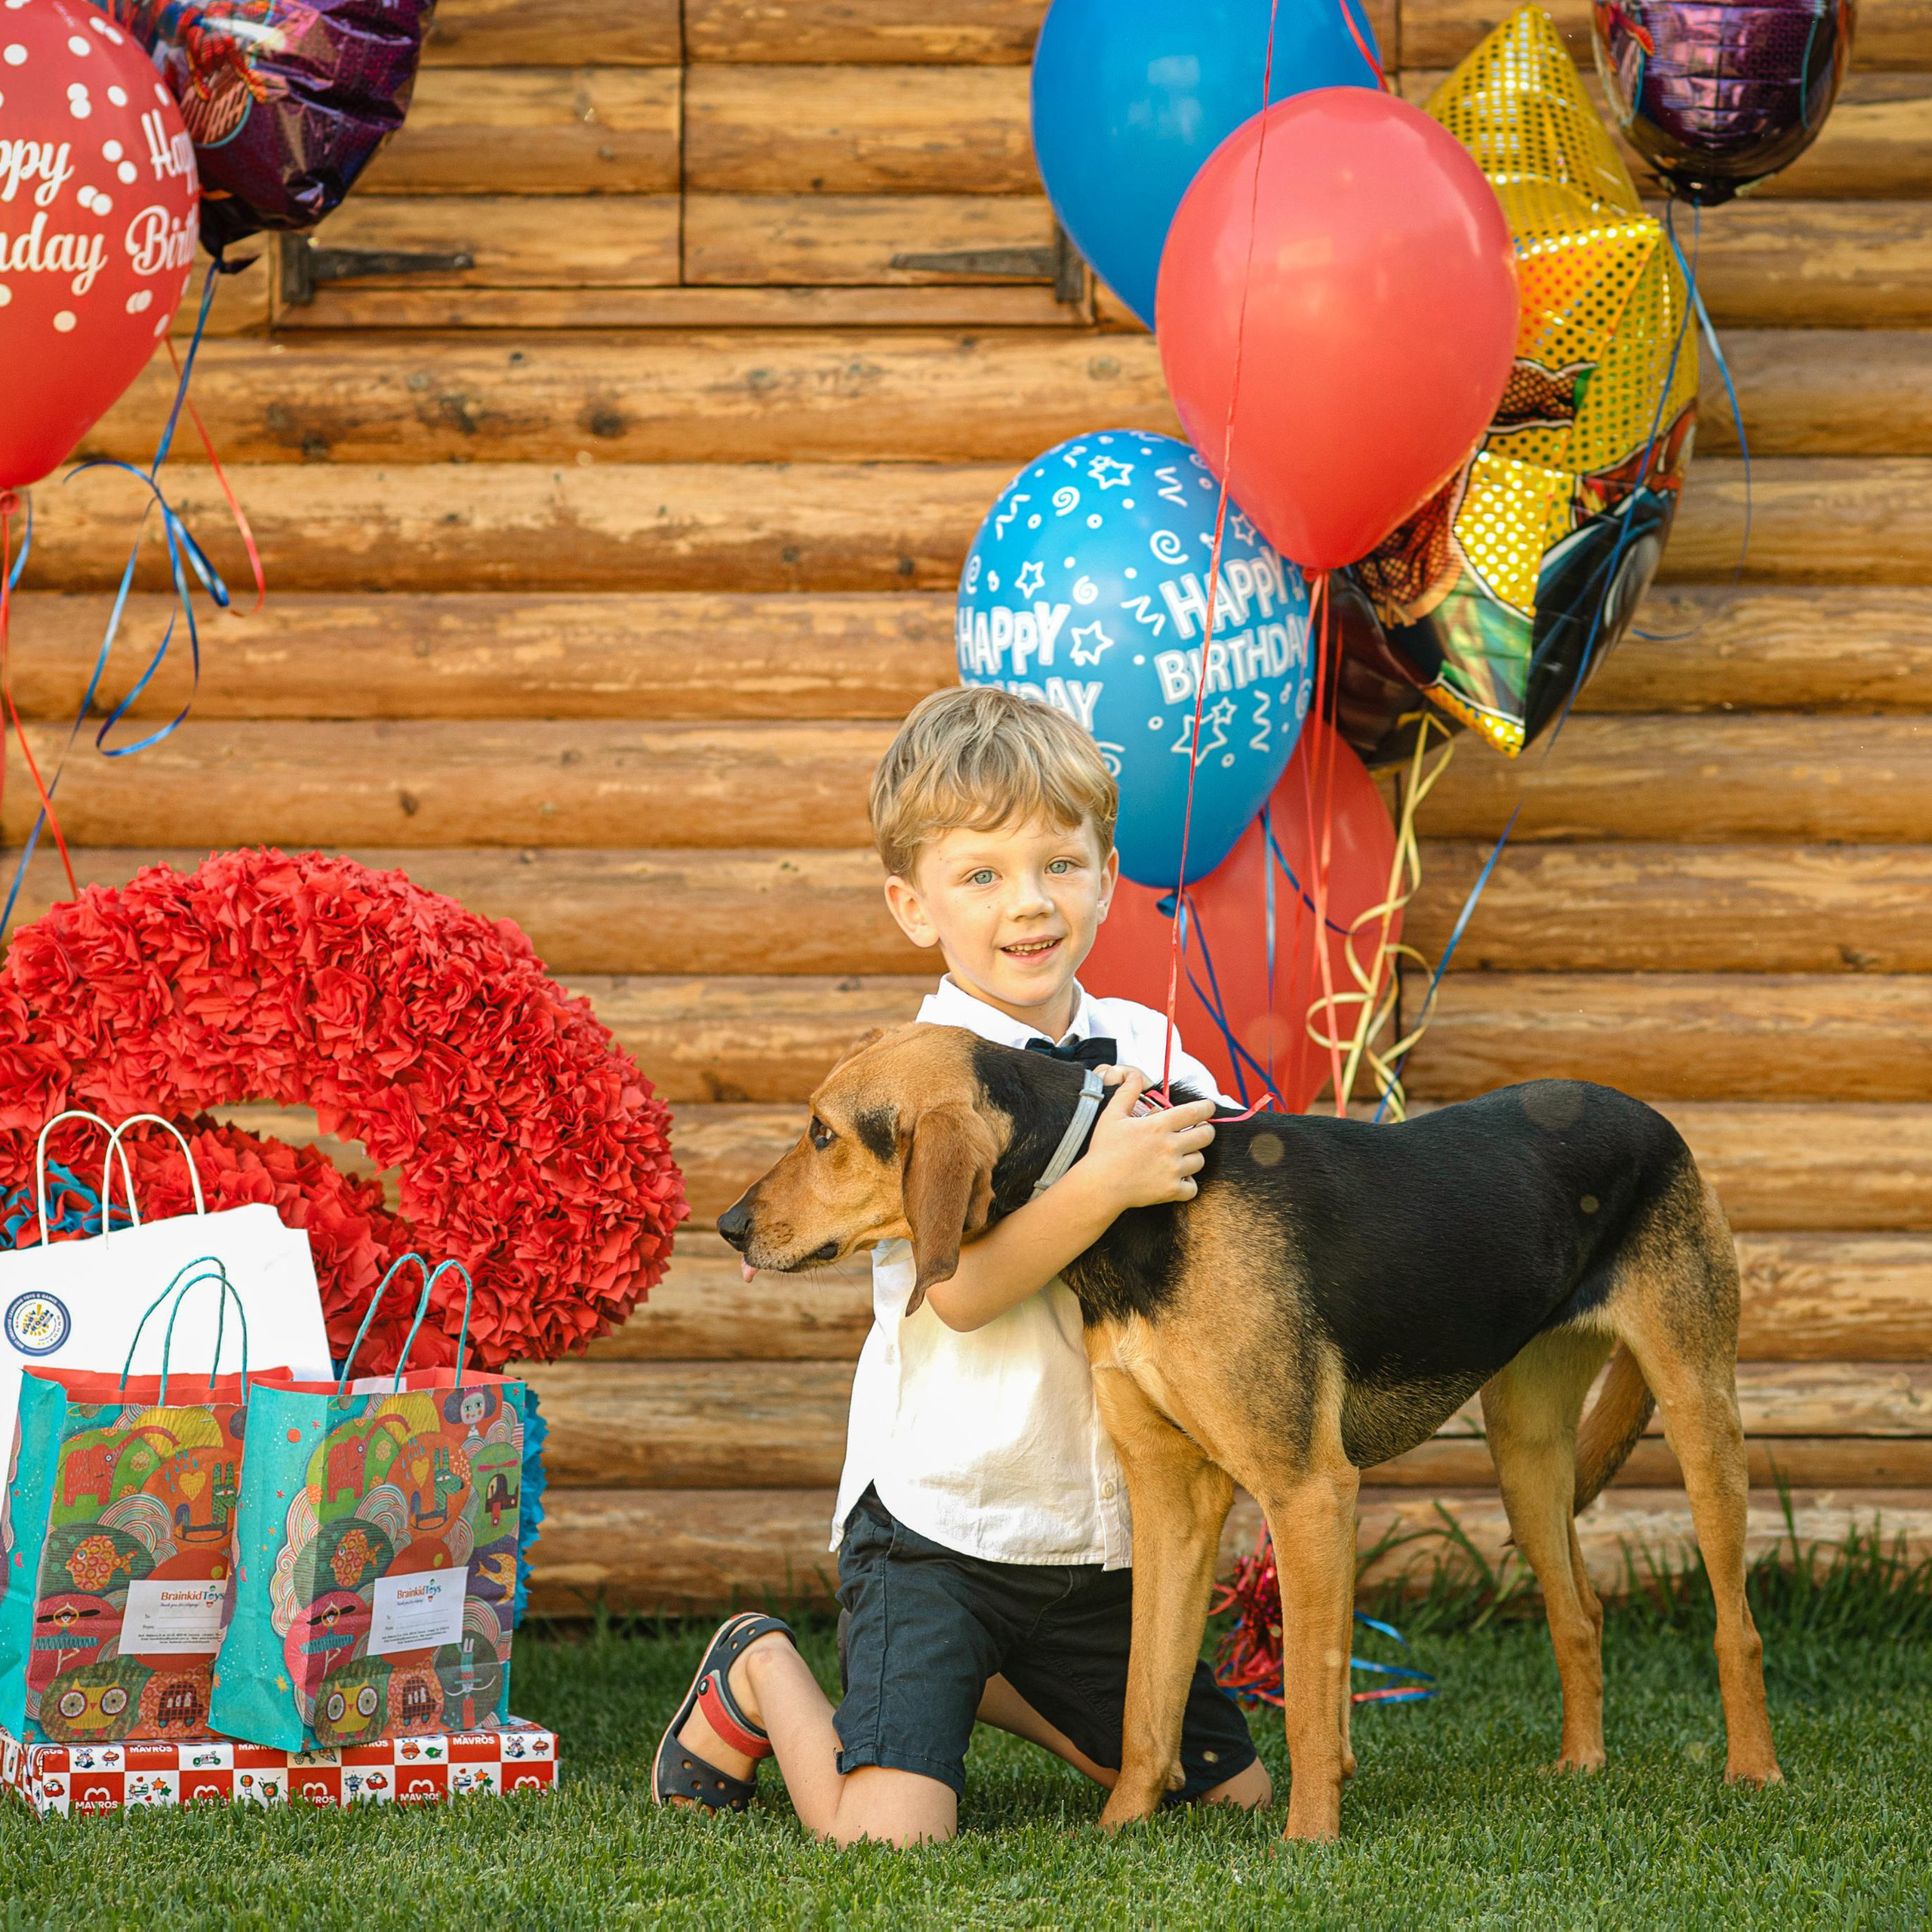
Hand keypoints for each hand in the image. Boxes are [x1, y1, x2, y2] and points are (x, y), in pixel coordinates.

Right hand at [1080, 1069, 1215, 1210]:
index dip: (1206, 1107)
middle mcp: (1170, 1146)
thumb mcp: (1112, 1115)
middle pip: (1206, 1135)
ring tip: (1182, 1155)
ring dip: (1194, 1156)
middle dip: (1205, 1130)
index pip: (1195, 1112)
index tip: (1208, 1107)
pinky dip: (1188, 1184)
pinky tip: (1178, 1178)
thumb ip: (1127, 1092)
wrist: (1099, 1186)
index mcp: (1158, 1126)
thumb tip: (1135, 1075)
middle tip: (1198, 1131)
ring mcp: (1172, 1170)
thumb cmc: (1104, 1150)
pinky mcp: (1171, 1190)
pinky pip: (1192, 1187)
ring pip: (1200, 1160)